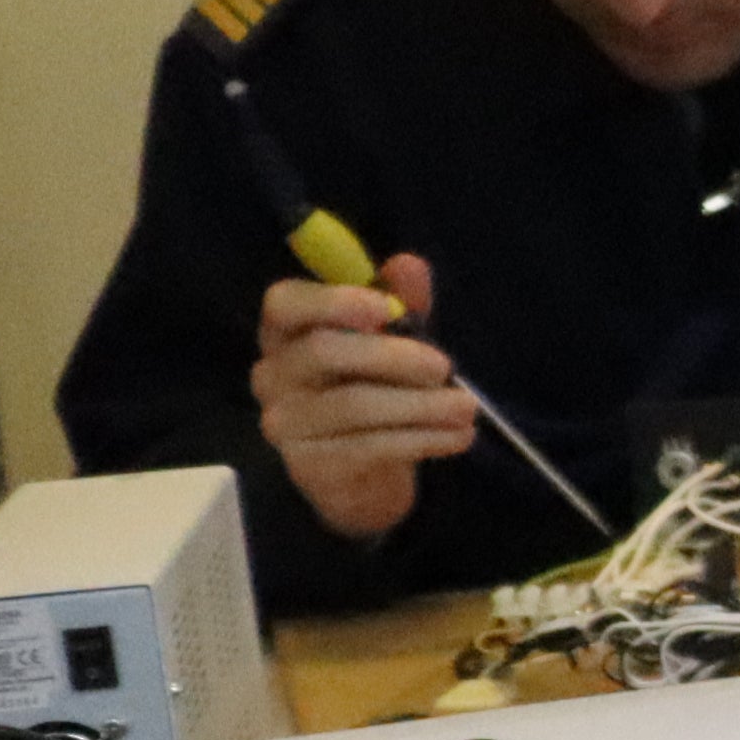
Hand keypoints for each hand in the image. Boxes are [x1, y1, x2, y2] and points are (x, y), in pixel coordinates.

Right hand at [252, 254, 472, 544]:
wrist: (364, 475)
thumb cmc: (374, 391)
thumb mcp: (394, 342)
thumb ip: (401, 303)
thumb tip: (408, 264)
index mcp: (286, 332)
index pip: (284, 303)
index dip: (333, 301)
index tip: (386, 308)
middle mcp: (272, 373)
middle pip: (323, 351)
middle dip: (393, 356)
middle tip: (445, 366)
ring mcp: (284, 422)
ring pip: (352, 404)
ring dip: (420, 405)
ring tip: (467, 408)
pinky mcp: (308, 465)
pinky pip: (368, 447)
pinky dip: (422, 439)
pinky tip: (458, 437)